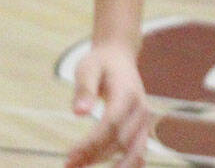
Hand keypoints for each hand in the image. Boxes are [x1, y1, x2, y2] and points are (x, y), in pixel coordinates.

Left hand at [65, 42, 151, 167]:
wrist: (119, 58)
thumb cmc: (100, 63)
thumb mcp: (87, 67)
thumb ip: (84, 89)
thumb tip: (78, 113)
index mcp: (127, 94)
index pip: (111, 124)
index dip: (92, 142)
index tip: (70, 155)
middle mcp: (140, 111)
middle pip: (119, 141)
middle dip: (94, 156)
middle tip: (70, 165)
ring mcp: (145, 121)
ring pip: (131, 152)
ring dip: (109, 165)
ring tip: (80, 167)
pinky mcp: (143, 128)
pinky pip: (137, 151)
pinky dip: (125, 164)